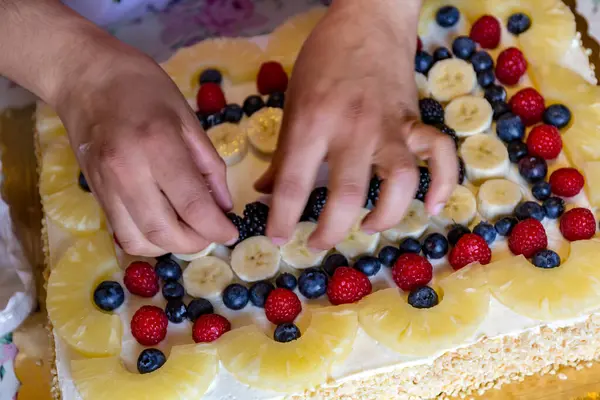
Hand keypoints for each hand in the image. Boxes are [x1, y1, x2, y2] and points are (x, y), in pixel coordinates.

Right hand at [55, 38, 237, 255]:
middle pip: (164, 232)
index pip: (192, 205)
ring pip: (140, 241)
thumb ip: (209, 165)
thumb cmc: (144, 88)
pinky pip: (122, 233)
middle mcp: (127, 172)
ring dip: (171, 247)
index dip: (217, 228)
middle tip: (213, 234)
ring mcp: (105, 186)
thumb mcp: (187, 118)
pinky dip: (148, 241)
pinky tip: (164, 227)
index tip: (232, 233)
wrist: (85, 77)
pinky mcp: (94, 193)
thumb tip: (225, 206)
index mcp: (158, 145)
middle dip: (196, 244)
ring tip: (190, 232)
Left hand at [256, 0, 457, 249]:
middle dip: (330, 230)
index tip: (277, 237)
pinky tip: (431, 207)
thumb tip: (265, 191)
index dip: (282, 218)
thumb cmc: (323, 60)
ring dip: (385, 214)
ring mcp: (391, 124)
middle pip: (346, 193)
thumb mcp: (293, 103)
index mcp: (313, 121)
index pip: (293, 182)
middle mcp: (353, 127)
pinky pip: (440, 154)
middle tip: (316, 242)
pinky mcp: (416, 120)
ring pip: (399, 180)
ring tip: (367, 225)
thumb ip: (283, 152)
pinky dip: (442, 183)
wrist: (369, 18)